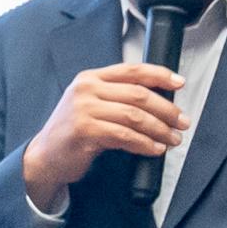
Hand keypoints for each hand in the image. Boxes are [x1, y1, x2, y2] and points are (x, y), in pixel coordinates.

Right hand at [19, 61, 184, 202]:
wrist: (45, 157)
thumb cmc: (72, 133)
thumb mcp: (90, 105)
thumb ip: (116, 97)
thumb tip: (159, 101)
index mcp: (91, 78)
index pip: (132, 70)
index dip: (160, 75)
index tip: (179, 83)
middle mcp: (87, 90)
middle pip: (138, 95)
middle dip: (166, 109)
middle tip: (181, 122)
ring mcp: (84, 110)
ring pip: (134, 116)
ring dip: (159, 129)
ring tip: (172, 139)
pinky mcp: (85, 131)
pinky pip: (124, 136)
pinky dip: (144, 143)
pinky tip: (153, 149)